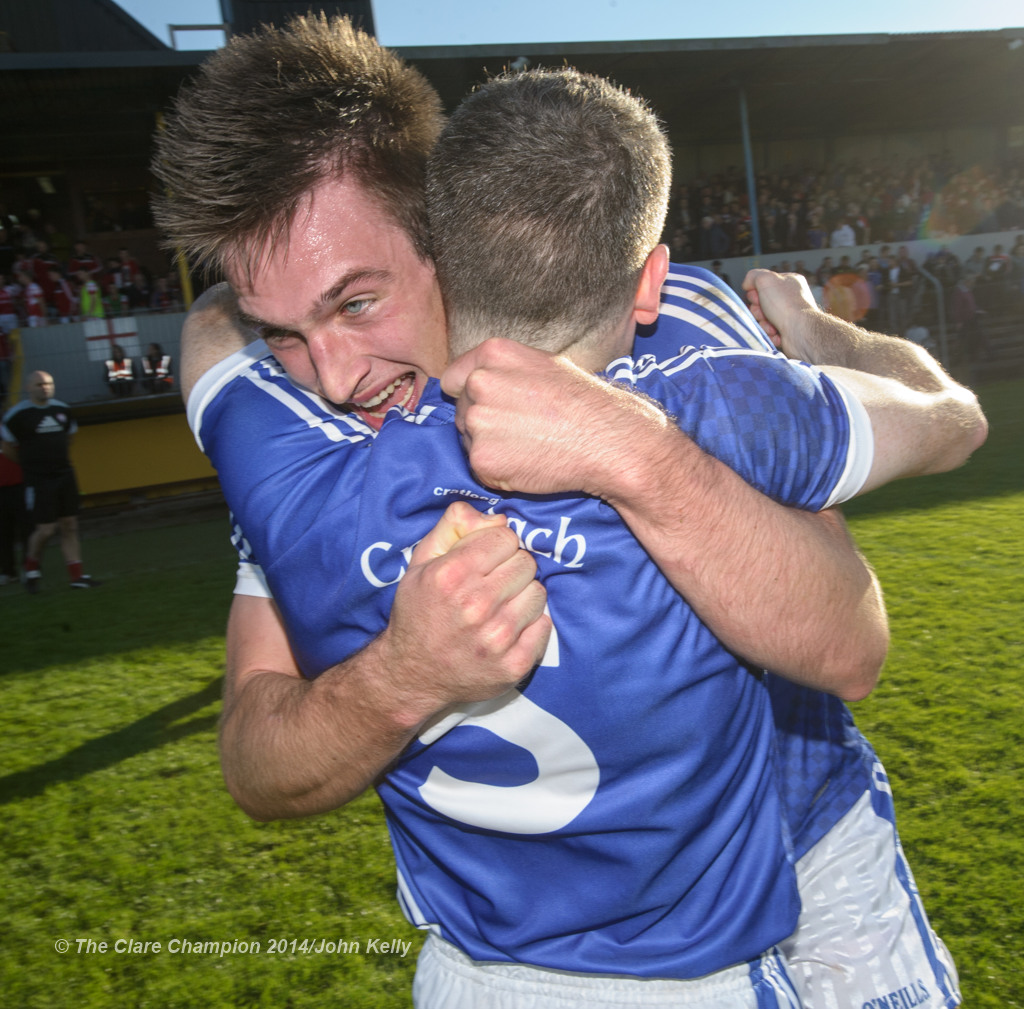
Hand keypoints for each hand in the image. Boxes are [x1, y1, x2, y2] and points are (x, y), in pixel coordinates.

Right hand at [380, 502, 550, 717]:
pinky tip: (507, 630)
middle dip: (511, 570)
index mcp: (452, 575)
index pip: (506, 537)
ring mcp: (498, 638)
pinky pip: (544, 625)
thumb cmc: (418, 613)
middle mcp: (476, 605)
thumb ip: (454, 527)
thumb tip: (498, 517)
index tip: (486, 561)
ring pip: (538, 593)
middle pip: (526, 563)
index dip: (497, 546)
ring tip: (499, 609)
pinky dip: (530, 626)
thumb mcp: (421, 563)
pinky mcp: (514, 665)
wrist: (412, 674)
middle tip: (493, 586)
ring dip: (522, 597)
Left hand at [442, 338, 666, 497]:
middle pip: (461, 410)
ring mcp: (477, 421)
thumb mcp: (543, 364)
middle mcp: (478, 383)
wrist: (607, 440)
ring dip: (490, 447)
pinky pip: (480, 468)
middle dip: (483, 423)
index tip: (491, 408)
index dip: (470, 396)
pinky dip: (498, 472)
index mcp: (492, 354)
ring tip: (529, 446)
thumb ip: (505, 370)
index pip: (454, 379)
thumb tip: (479, 381)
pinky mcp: (481, 459)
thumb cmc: (583, 403)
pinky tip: (528, 464)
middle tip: (521, 431)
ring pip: (468, 440)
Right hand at [741, 269, 820, 359]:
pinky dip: (769, 333)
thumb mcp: (766, 280)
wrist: (800, 332)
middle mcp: (791, 297)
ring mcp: (790, 315)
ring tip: (771, 324)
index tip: (757, 296)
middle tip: (764, 312)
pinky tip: (776, 332)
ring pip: (763, 318)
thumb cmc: (787, 305)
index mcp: (789, 282)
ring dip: (763, 323)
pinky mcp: (787, 331)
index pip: (763, 283)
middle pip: (761, 302)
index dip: (755, 291)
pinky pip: (769, 332)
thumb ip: (753, 276)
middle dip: (758, 310)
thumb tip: (747, 283)